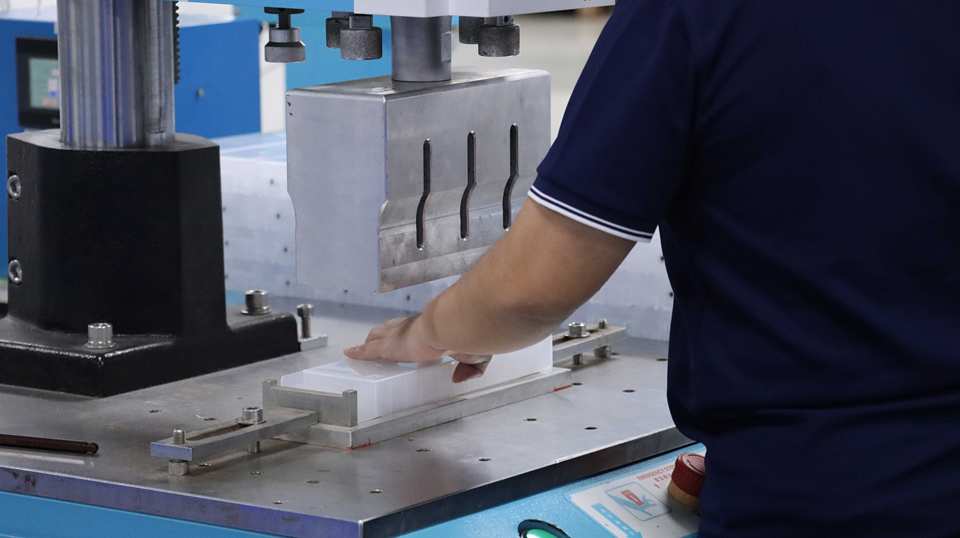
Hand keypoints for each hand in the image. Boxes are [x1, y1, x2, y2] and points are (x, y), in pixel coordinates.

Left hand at [344, 316, 491, 382]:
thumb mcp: (475, 354)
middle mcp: (412, 328)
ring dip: (370, 341)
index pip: (415, 329)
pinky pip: (369, 350)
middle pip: (391, 329)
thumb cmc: (465, 336)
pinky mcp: (390, 347)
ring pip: (377, 337)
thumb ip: (471, 368)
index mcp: (432, 328)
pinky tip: (350, 354)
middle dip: (383, 333)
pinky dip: (359, 353)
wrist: (453, 325)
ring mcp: (398, 336)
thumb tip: (459, 378)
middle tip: (375, 339)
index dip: (408, 332)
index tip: (407, 338)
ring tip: (361, 347)